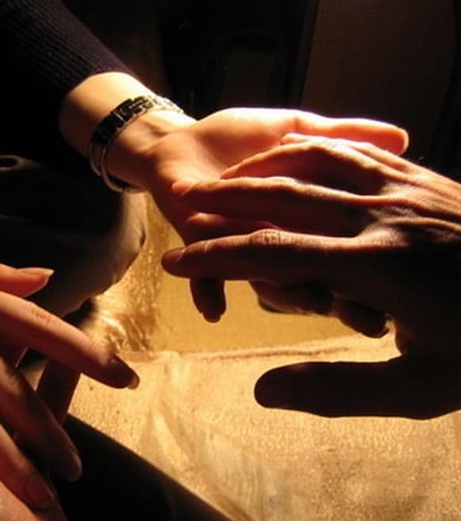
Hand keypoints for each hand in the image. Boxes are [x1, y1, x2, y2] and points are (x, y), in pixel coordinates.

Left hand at [143, 108, 408, 320]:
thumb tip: (400, 137)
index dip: (380, 265)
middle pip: (318, 270)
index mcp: (304, 214)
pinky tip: (212, 311)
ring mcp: (240, 245)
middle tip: (371, 319)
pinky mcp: (202, 247)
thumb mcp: (295, 130)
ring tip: (313, 306)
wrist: (178, 143)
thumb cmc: (236, 137)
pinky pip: (207, 276)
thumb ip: (340, 136)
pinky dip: (209, 289)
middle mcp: (277, 239)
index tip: (413, 283)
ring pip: (270, 276)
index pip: (349, 246)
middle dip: (350, 288)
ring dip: (289, 292)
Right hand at [161, 135, 460, 417]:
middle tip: (186, 211)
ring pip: (312, 164)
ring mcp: (404, 191)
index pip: (274, 255)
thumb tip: (264, 392)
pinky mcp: (421, 176)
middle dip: (224, 206)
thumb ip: (337, 391)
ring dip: (260, 172)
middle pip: (283, 199)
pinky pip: (351, 150)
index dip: (216, 258)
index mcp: (379, 271)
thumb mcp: (420, 390)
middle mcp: (384, 220)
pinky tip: (287, 155)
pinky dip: (307, 149)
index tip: (176, 262)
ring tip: (226, 182)